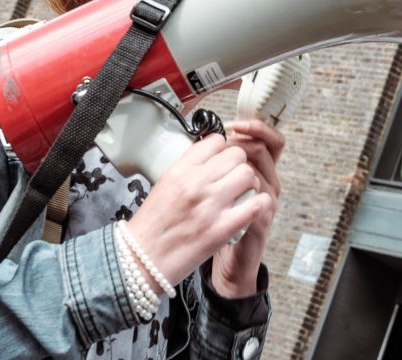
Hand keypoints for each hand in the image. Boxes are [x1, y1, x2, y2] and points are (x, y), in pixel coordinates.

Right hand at [126, 134, 271, 291]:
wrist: (142, 260)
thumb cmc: (152, 226)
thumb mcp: (164, 186)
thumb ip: (187, 170)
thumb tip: (209, 158)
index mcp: (179, 170)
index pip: (215, 141)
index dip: (224, 149)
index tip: (223, 160)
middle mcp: (195, 183)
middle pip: (236, 155)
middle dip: (239, 165)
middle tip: (235, 179)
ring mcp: (210, 205)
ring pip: (248, 175)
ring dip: (250, 183)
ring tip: (243, 194)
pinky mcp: (222, 229)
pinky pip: (255, 204)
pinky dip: (259, 204)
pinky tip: (252, 208)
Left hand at [211, 119, 284, 297]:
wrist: (227, 260)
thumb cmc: (219, 221)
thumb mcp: (217, 185)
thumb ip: (219, 162)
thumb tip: (209, 137)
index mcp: (258, 169)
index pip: (268, 138)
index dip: (254, 127)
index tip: (233, 123)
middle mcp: (268, 182)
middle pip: (264, 148)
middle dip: (240, 144)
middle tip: (220, 150)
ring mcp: (267, 202)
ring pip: (259, 172)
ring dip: (237, 170)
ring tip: (217, 177)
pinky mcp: (261, 222)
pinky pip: (260, 202)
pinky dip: (240, 197)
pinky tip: (225, 199)